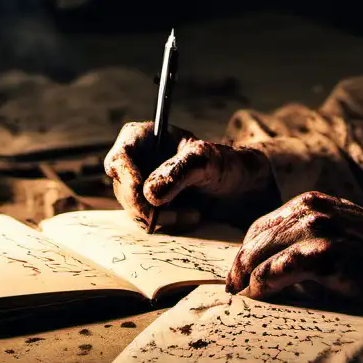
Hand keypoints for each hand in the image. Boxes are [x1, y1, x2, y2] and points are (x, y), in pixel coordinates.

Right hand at [104, 122, 277, 227]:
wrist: (242, 187)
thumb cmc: (226, 163)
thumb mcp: (208, 160)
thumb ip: (180, 171)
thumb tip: (149, 193)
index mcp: (144, 137)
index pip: (120, 157)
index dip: (126, 177)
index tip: (143, 196)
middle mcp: (137, 161)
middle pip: (122, 189)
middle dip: (145, 205)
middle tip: (167, 213)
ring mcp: (142, 185)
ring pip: (133, 210)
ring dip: (160, 218)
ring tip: (194, 213)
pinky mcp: (151, 206)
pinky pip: (146, 222)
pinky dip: (166, 224)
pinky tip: (191, 217)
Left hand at [226, 191, 362, 311]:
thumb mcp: (336, 232)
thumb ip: (303, 241)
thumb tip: (264, 270)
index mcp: (310, 203)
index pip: (260, 226)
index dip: (245, 253)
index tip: (238, 276)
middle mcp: (310, 211)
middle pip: (255, 240)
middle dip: (239, 268)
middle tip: (233, 291)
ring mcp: (318, 232)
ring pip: (260, 254)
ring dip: (247, 278)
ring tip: (244, 297)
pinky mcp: (326, 257)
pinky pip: (279, 270)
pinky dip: (263, 284)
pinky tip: (259, 295)